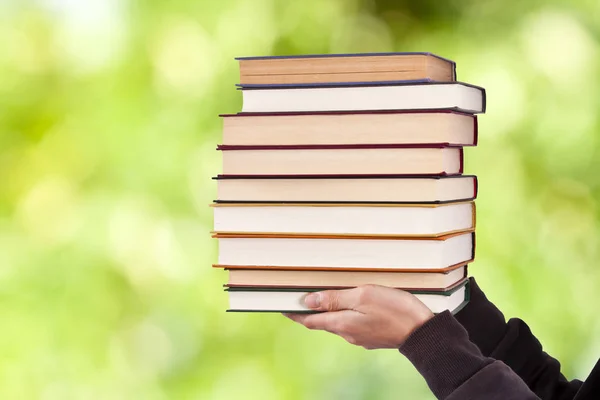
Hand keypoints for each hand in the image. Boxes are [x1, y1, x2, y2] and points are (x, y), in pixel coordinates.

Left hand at [284, 285, 433, 349]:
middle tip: (301, 298)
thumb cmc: (395, 310)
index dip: (294, 313)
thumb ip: (335, 299)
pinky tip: (352, 305)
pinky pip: (353, 324)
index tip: (282, 307)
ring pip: (338, 322)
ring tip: (325, 297)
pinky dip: (346, 314)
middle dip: (311, 311)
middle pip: (323, 322)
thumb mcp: (362, 296)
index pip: (309, 321)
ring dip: (329, 311)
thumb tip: (309, 301)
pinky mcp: (373, 336)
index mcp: (342, 324)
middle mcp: (348, 334)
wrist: (423, 332)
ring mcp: (361, 337)